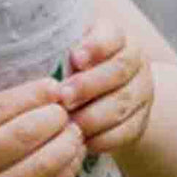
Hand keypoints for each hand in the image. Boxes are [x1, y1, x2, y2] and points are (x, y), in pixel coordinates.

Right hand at [0, 77, 87, 176]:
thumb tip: (15, 78)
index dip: (31, 94)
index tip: (53, 85)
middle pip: (23, 135)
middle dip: (53, 117)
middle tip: (66, 109)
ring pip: (40, 167)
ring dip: (66, 146)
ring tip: (75, 131)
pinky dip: (65, 174)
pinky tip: (72, 158)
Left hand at [60, 18, 153, 153]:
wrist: (107, 95)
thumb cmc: (75, 68)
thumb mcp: (69, 50)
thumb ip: (60, 48)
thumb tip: (35, 51)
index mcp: (116, 37)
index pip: (112, 36)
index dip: (96, 47)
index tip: (75, 58)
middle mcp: (135, 61)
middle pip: (118, 71)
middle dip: (89, 85)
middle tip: (64, 97)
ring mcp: (141, 92)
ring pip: (122, 103)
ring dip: (93, 116)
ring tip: (69, 122)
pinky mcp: (140, 121)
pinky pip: (126, 131)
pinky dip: (103, 138)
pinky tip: (83, 140)